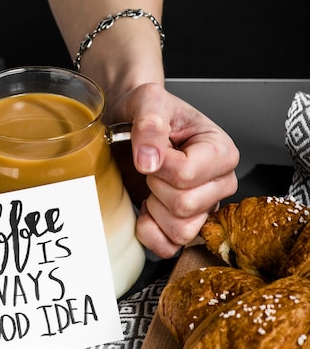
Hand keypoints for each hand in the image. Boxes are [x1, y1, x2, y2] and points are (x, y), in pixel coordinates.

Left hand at [111, 83, 238, 257]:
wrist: (127, 124)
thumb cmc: (146, 113)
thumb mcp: (147, 101)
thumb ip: (151, 123)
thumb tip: (151, 160)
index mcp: (221, 152)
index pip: (187, 176)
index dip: (159, 167)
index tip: (152, 151)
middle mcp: (219, 184)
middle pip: (185, 206)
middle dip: (156, 187)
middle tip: (151, 169)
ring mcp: (204, 210)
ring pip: (181, 231)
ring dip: (154, 211)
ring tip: (151, 186)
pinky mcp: (183, 228)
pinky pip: (168, 248)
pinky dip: (149, 232)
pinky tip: (146, 208)